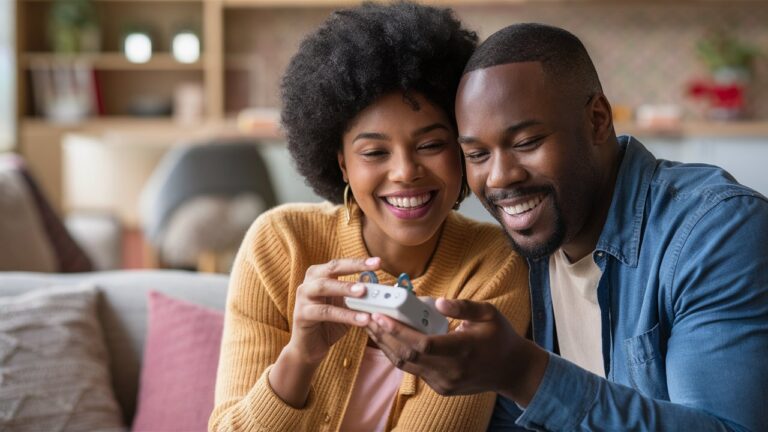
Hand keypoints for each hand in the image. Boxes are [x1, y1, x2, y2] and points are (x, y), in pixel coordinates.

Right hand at [270, 256, 379, 407]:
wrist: (309, 347)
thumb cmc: (329, 323)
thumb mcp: (345, 306)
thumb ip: (357, 296)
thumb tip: (381, 288)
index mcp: (318, 276)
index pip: (340, 264)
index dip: (359, 262)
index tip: (378, 262)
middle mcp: (308, 283)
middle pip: (331, 269)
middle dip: (353, 267)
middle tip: (374, 270)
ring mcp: (302, 298)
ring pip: (324, 287)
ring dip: (346, 288)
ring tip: (364, 293)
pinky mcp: (301, 315)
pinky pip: (326, 312)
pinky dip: (346, 315)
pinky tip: (362, 319)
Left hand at [366, 298, 548, 405]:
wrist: (512, 371)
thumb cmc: (500, 337)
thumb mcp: (488, 313)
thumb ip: (463, 306)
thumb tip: (437, 301)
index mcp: (463, 349)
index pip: (422, 344)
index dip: (398, 331)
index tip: (380, 316)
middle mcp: (451, 371)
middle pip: (408, 356)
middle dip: (385, 337)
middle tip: (368, 318)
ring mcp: (445, 383)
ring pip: (406, 366)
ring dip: (387, 346)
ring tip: (373, 327)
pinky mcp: (441, 388)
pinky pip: (414, 371)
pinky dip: (400, 354)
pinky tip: (390, 339)